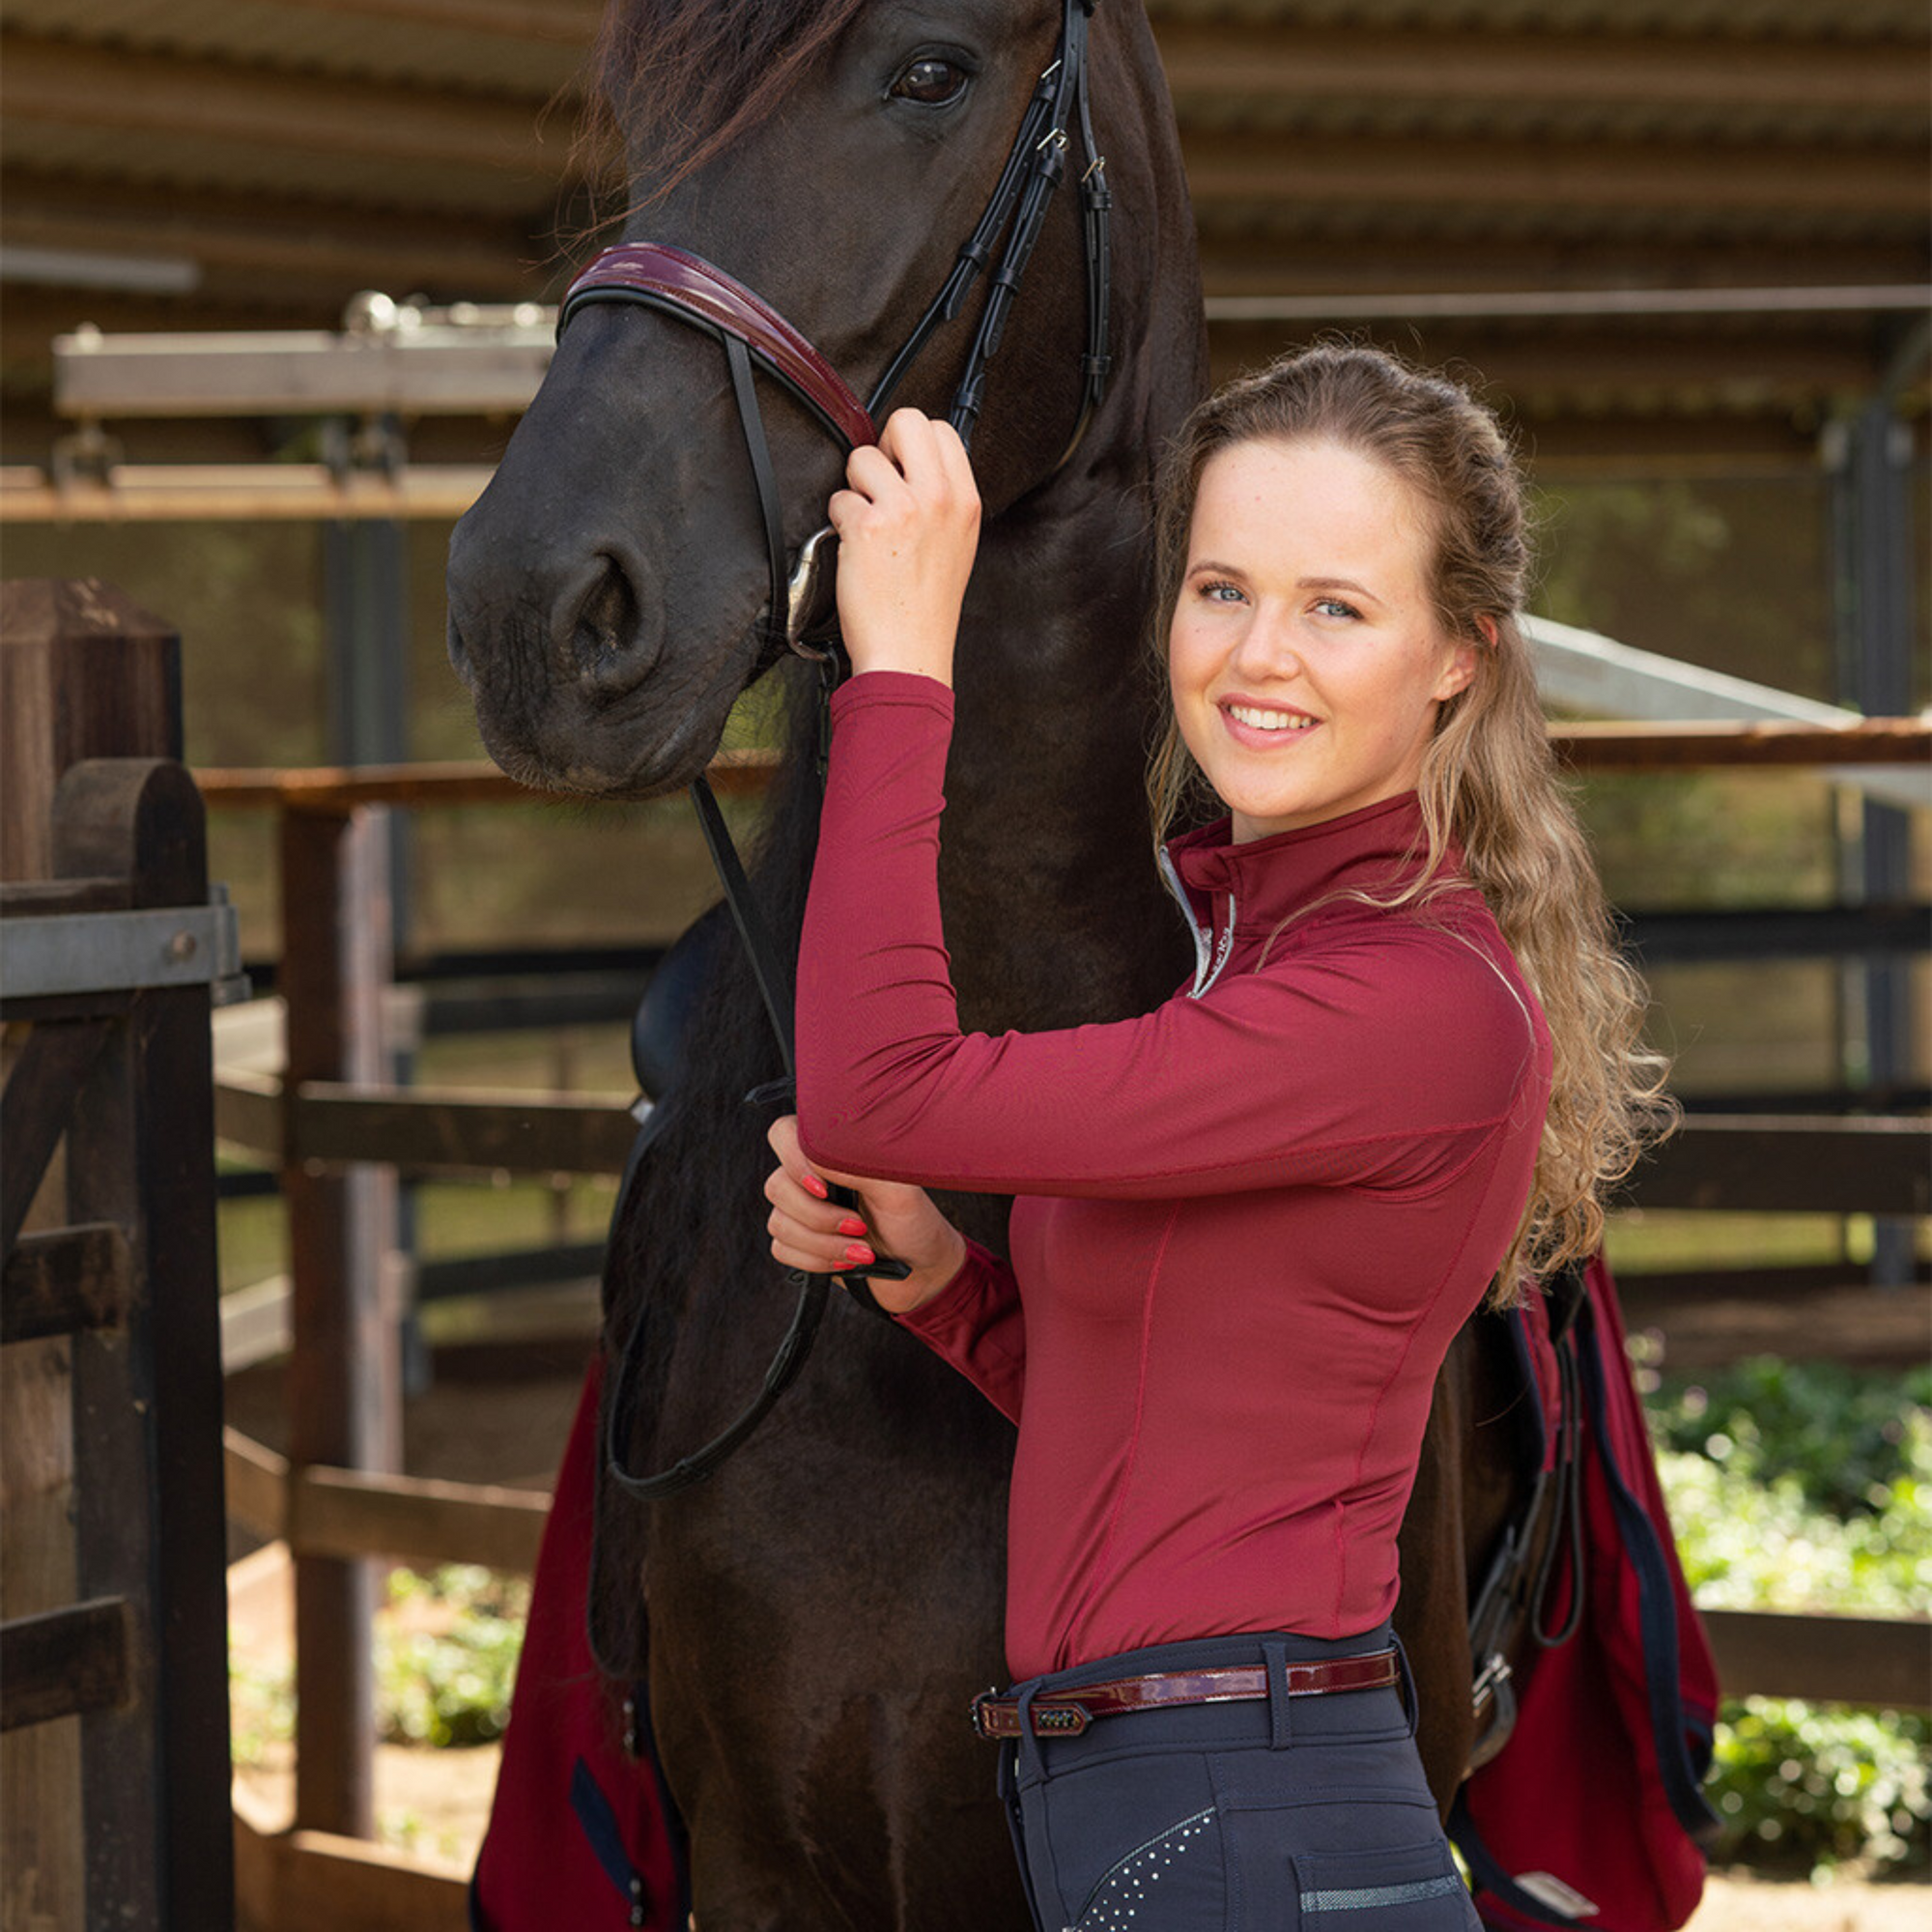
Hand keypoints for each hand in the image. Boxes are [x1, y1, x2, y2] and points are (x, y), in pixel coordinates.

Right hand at [764, 1115, 966, 1315]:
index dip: (794, 1161)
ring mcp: (801, 1210)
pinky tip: (846, 1262)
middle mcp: (811, 1176)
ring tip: (862, 1251)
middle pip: (776, 1186)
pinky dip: (816, 1261)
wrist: (919, 1269)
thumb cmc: (914, 1222)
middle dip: (819, 1216)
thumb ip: (858, 1165)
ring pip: (778, 1223)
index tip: (824, 1188)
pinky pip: (782, 1250)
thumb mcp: (897, 1190)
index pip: (783, 1134)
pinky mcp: (798, 1243)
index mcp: (832, 1152)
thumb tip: (820, 1153)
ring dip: (823, 1244)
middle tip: (859, 1226)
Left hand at [827, 408, 979, 685]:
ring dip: (855, 489)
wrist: (909, 653)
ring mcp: (904, 510)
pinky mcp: (867, 528)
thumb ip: (943, 500)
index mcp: (965, 502)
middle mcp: (938, 499)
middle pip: (906, 421)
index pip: (940, 430)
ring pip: (862, 457)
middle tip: (879, 482)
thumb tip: (912, 465)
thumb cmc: (926, 609)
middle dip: (883, 446)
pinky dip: (839, 522)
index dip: (912, 445)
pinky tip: (856, 550)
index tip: (901, 469)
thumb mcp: (957, 545)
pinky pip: (839, 499)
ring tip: (868, 527)